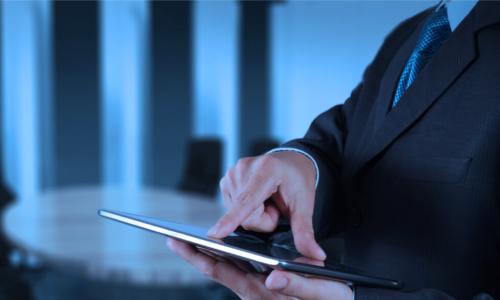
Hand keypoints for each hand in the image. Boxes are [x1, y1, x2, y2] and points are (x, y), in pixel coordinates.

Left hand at [167, 239, 352, 299]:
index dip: (200, 256)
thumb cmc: (333, 298)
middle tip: (173, 239)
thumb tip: (273, 276)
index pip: (222, 272)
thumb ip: (298, 285)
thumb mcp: (321, 291)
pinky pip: (236, 272)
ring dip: (207, 255)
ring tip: (190, 240)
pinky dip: (224, 259)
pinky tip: (220, 249)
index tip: (179, 242)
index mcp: (261, 292)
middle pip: (217, 271)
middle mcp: (253, 292)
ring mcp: (255, 290)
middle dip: (194, 254)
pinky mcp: (261, 287)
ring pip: (225, 271)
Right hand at [209, 151, 325, 259]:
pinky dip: (245, 209)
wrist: (291, 162)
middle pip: (245, 216)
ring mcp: (232, 172)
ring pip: (237, 215)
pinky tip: (255, 198)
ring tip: (266, 200)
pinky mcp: (225, 179)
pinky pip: (232, 209)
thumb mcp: (305, 206)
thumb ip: (305, 232)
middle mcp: (244, 168)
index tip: (215, 234)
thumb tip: (316, 256)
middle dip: (261, 219)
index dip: (231, 219)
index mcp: (266, 170)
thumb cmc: (297, 181)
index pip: (247, 201)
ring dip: (253, 214)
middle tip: (275, 206)